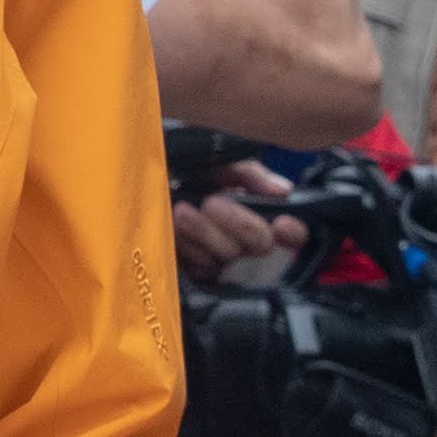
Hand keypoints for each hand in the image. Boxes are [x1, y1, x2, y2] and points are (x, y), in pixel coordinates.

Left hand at [175, 161, 300, 280]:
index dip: (293, 232)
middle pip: (260, 246)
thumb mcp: (220, 163)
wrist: (144, 183)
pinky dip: (186, 246)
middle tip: (212, 202)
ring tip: (182, 210)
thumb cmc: (184, 171)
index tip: (282, 223)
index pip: (292, 234)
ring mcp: (220, 259)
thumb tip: (284, 190)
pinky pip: (200, 270)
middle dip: (238, 223)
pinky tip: (174, 229)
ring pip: (227, 258)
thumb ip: (252, 174)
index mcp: (256, 214)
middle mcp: (243, 241)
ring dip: (204, 232)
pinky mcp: (194, 273)